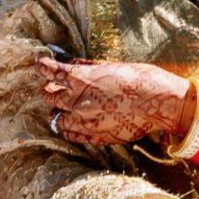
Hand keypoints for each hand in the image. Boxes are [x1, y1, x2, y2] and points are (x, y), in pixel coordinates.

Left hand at [39, 55, 194, 150]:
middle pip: (50, 98)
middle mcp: (78, 102)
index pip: (51, 72)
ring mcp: (86, 122)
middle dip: (48, 92)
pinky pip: (73, 136)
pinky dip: (70, 129)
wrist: (159, 103)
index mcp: (81, 79)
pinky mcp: (96, 137)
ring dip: (57, 113)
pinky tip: (73, 124)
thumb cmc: (139, 79)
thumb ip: (86, 66)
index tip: (40, 65)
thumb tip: (69, 62)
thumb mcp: (109, 66)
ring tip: (60, 111)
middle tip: (49, 90)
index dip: (42, 67)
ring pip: (57, 120)